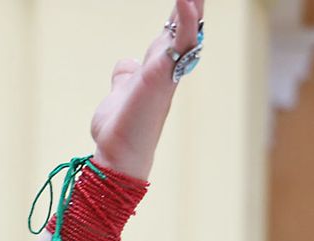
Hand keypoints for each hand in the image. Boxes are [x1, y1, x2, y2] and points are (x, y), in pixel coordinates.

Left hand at [89, 0, 202, 179]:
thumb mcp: (118, 93)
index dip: (180, 14)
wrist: (118, 152)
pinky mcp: (162, 74)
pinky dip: (184, 19)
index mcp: (157, 67)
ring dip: (194, 7)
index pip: (173, 33)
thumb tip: (125, 63)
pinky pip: (180, 41)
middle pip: (186, 26)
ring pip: (189, 30)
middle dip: (193, 5)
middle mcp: (167, 66)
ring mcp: (168, 69)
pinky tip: (185, 0)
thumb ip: (124, 77)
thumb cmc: (121, 128)